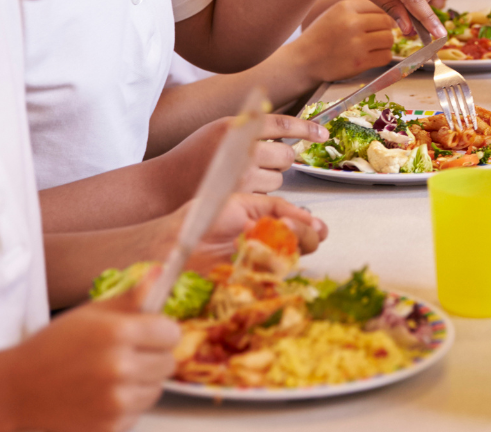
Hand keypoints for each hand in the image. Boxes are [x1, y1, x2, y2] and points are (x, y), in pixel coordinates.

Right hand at [0, 269, 179, 431]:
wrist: (17, 389)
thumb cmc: (54, 345)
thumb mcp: (92, 313)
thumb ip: (131, 297)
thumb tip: (160, 273)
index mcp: (118, 334)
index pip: (171, 332)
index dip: (162, 331)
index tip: (151, 332)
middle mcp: (120, 368)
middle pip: (168, 362)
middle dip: (155, 355)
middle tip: (131, 353)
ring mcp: (114, 402)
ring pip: (156, 389)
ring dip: (144, 381)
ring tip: (116, 374)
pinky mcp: (108, 427)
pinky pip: (138, 412)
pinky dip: (128, 404)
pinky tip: (105, 395)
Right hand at [158, 113, 328, 197]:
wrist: (165, 186)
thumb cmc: (193, 157)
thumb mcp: (220, 130)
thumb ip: (250, 127)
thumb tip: (285, 130)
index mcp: (238, 127)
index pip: (283, 123)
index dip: (307, 129)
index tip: (323, 134)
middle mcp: (243, 149)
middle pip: (286, 155)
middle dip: (280, 159)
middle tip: (261, 161)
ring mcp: (243, 176)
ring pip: (278, 178)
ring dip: (269, 178)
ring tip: (243, 177)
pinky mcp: (242, 198)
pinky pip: (266, 196)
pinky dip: (259, 195)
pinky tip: (239, 191)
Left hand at [186, 193, 327, 274]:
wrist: (176, 242)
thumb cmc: (206, 218)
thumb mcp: (244, 203)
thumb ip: (275, 207)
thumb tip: (304, 215)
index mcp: (273, 225)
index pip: (304, 228)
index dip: (313, 227)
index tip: (314, 225)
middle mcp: (272, 247)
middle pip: (305, 246)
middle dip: (303, 235)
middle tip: (287, 226)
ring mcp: (261, 268)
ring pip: (290, 264)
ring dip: (285, 250)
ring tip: (266, 240)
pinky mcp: (248, 287)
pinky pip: (269, 283)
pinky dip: (269, 271)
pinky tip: (254, 259)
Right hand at [296, 0, 395, 79]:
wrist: (303, 61)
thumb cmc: (321, 36)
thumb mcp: (335, 12)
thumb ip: (359, 8)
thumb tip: (391, 8)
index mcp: (345, 7)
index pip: (379, 4)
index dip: (383, 13)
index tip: (379, 21)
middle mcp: (352, 23)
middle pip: (387, 22)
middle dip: (385, 29)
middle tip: (377, 35)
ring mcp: (356, 44)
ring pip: (389, 38)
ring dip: (385, 43)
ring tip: (374, 46)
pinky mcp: (360, 63)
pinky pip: (386, 56)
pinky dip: (383, 57)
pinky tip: (373, 56)